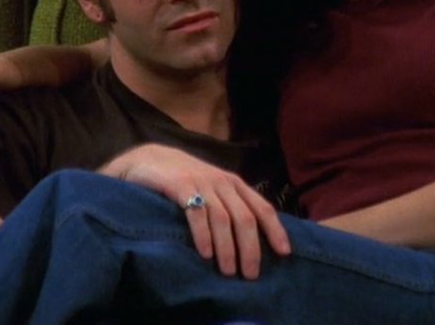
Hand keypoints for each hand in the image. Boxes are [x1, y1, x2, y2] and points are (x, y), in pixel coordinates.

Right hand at [100, 144, 290, 278]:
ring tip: (228, 271)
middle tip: (250, 275)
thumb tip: (252, 240)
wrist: (149, 159)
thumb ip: (230, 206)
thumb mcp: (213, 189)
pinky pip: (196, 213)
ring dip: (228, 248)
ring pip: (223, 219)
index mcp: (234, 184)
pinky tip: (205, 254)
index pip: (263, 207)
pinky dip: (203, 235)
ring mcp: (201, 183)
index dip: (275, 230)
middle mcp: (222, 183)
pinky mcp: (180, 186)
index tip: (284, 253)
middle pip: (245, 218)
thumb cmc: (185, 180)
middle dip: (251, 248)